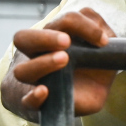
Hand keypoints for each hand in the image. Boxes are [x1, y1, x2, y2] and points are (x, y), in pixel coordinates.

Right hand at [1, 9, 117, 120]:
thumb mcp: (102, 49)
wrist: (87, 95)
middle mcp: (37, 56)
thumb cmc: (92, 67)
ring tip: (64, 59)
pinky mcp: (39, 103)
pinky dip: (33, 96)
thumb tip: (100, 30)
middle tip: (67, 41)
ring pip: (22, 71)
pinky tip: (44, 91)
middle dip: (45, 37)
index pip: (55, 23)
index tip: (103, 39)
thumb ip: (101, 33)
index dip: (80, 25)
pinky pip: (27, 101)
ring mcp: (36, 80)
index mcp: (52, 38)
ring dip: (42, 63)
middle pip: (23, 39)